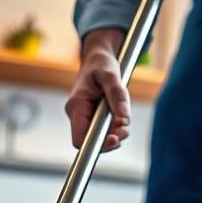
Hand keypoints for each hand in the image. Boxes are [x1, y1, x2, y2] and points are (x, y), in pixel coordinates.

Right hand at [66, 28, 130, 151]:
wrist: (98, 58)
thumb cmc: (100, 63)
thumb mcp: (110, 74)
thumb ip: (117, 95)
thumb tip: (124, 118)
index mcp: (77, 105)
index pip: (79, 138)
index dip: (96, 144)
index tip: (114, 139)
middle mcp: (77, 114)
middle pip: (90, 141)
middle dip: (110, 139)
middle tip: (124, 128)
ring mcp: (84, 118)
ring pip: (99, 138)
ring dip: (115, 133)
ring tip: (124, 120)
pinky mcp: (92, 119)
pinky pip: (103, 131)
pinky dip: (114, 129)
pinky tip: (120, 118)